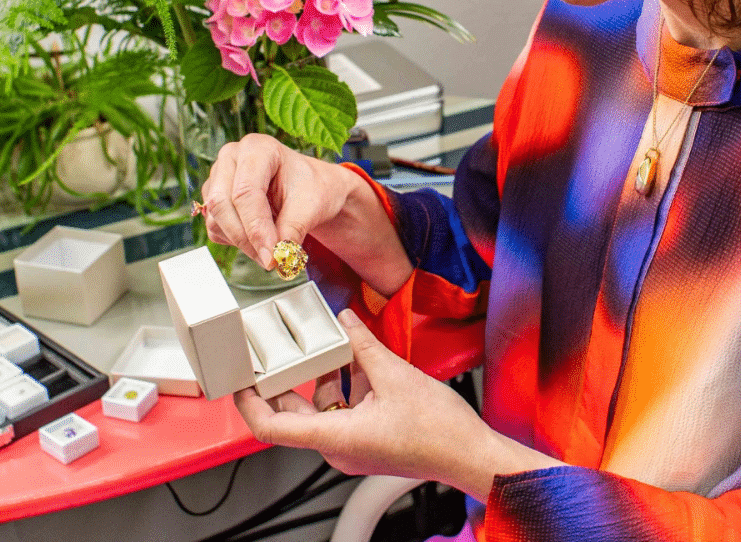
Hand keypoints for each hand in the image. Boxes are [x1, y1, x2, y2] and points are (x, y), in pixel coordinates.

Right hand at [200, 133, 339, 267]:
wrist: (312, 189)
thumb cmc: (313, 188)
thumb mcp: (311, 206)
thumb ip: (292, 230)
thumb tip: (277, 257)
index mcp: (258, 148)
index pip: (246, 192)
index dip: (256, 228)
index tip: (271, 256)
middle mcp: (232, 157)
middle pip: (223, 204)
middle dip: (246, 238)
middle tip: (271, 260)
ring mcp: (219, 177)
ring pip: (216, 219)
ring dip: (242, 242)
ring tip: (272, 245)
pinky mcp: (214, 198)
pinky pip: (214, 228)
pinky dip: (235, 241)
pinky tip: (258, 236)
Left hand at [234, 309, 555, 501]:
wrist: (470, 453)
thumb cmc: (438, 430)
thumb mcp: (395, 374)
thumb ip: (364, 344)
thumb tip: (345, 319)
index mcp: (335, 437)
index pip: (271, 427)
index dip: (248, 403)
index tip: (238, 380)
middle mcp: (337, 446)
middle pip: (295, 413)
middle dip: (288, 378)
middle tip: (277, 349)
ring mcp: (353, 445)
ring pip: (322, 407)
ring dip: (325, 375)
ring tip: (333, 344)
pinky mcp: (368, 438)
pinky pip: (343, 409)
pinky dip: (347, 384)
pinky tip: (361, 359)